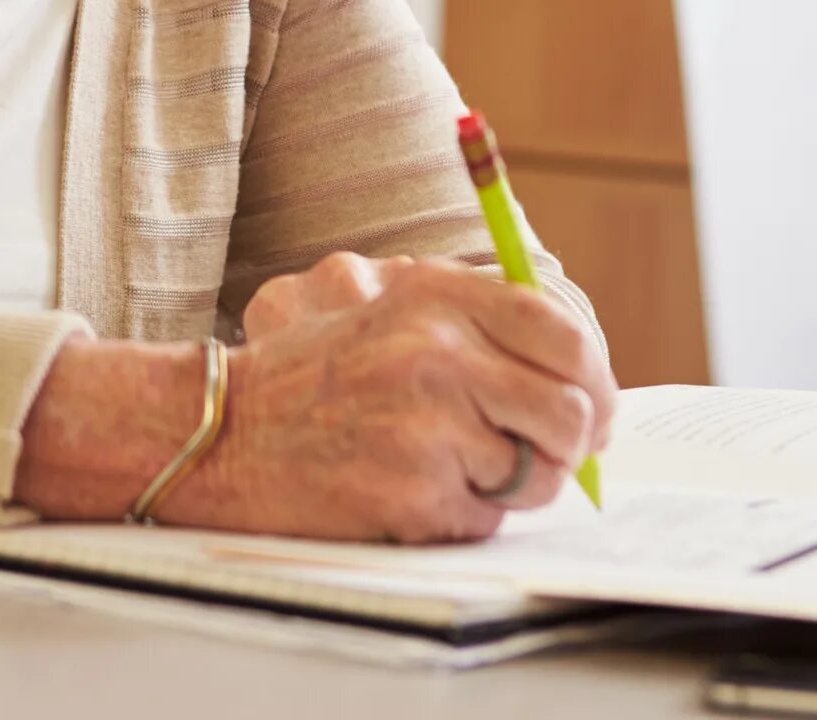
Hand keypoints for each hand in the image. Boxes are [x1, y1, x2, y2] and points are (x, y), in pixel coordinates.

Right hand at [172, 253, 615, 542]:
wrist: (219, 429)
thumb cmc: (308, 370)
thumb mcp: (383, 302)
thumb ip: (475, 319)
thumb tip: (576, 373)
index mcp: (436, 296)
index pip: (561, 333)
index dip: (595, 379)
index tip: (597, 408)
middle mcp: (436, 354)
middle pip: (569, 412)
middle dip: (570, 445)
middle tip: (548, 456)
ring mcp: (426, 427)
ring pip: (537, 475)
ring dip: (512, 485)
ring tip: (453, 469)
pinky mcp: (412, 494)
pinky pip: (486, 520)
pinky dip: (462, 517)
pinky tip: (412, 493)